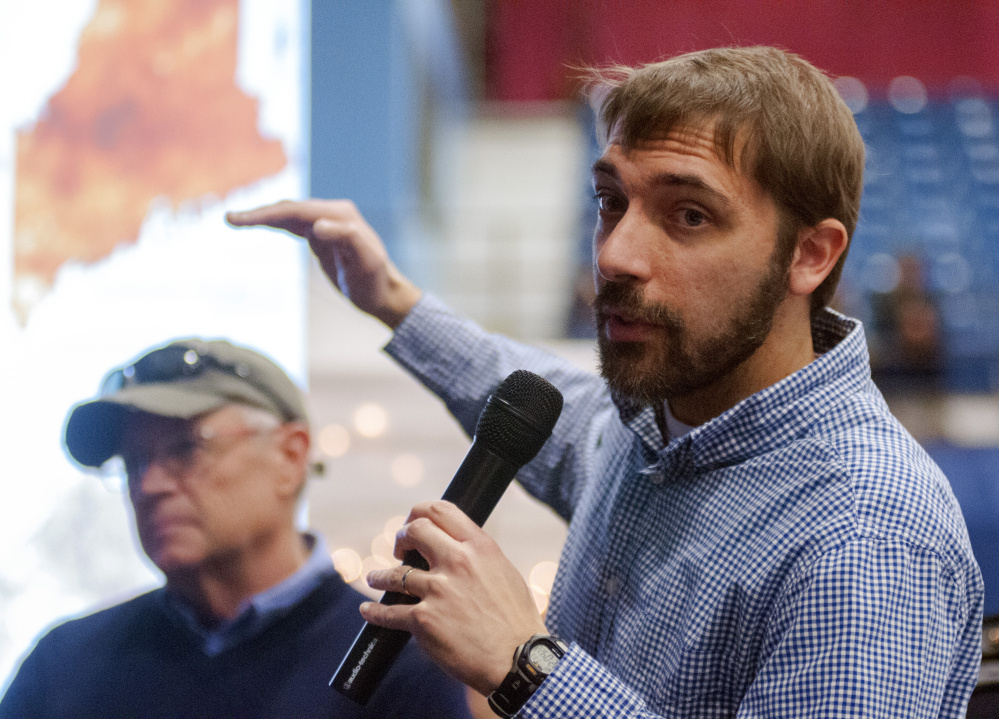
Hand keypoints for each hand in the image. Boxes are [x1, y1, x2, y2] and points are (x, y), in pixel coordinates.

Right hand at [226, 199, 420, 327]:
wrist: (383, 293)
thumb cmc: (375, 280)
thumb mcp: (365, 261)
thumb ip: (347, 238)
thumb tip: (319, 224)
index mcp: (341, 215)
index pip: (297, 211)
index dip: (268, 214)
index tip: (243, 220)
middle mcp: (333, 213)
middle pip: (289, 209)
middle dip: (259, 213)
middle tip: (229, 218)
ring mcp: (327, 222)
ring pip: (288, 215)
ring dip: (262, 217)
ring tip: (233, 220)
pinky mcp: (321, 235)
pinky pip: (292, 225)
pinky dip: (273, 224)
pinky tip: (257, 224)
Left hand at [362, 501, 547, 694]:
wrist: (519, 660)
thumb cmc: (517, 621)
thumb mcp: (505, 572)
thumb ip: (479, 556)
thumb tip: (458, 548)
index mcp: (479, 547)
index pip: (441, 510)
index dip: (420, 513)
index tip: (413, 523)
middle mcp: (457, 562)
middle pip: (415, 531)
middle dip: (401, 537)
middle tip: (399, 549)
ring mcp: (438, 591)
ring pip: (395, 573)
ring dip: (380, 575)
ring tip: (375, 577)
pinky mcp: (424, 621)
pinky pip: (389, 612)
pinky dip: (374, 612)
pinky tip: (368, 610)